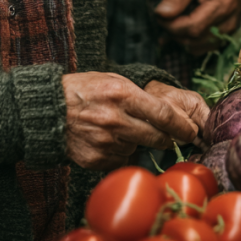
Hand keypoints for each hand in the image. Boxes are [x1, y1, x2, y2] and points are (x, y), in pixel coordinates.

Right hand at [61, 72, 199, 170]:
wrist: (49, 110)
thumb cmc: (85, 90)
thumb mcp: (114, 80)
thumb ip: (140, 97)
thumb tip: (168, 116)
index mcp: (123, 95)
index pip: (163, 114)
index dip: (182, 126)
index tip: (191, 131)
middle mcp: (115, 120)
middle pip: (157, 137)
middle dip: (168, 138)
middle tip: (171, 135)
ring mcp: (105, 142)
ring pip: (138, 148)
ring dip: (138, 141)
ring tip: (121, 127)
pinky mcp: (95, 160)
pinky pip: (120, 159)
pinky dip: (120, 151)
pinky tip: (108, 139)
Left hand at [154, 0, 240, 55]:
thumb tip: (161, 14)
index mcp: (220, 6)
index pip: (191, 28)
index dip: (170, 25)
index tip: (160, 14)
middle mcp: (228, 24)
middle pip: (193, 41)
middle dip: (173, 31)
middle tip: (166, 16)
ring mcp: (229, 32)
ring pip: (197, 47)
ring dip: (181, 37)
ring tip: (176, 19)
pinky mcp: (228, 35)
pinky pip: (205, 46)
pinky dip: (191, 40)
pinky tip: (184, 26)